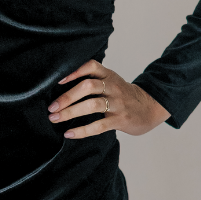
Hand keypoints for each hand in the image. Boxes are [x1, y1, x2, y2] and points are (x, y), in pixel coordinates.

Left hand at [47, 61, 170, 138]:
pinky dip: (82, 131)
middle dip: (67, 97)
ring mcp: (117, 103)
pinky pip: (99, 125)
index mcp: (109, 75)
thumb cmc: (123, 95)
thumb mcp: (111, 81)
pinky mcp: (120, 120)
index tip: (58, 80)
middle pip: (88, 87)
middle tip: (51, 107)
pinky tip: (69, 133)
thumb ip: (93, 80)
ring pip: (92, 105)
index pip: (91, 66)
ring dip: (70, 112)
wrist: (149, 108)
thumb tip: (61, 85)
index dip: (74, 71)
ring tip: (55, 118)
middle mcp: (113, 87)